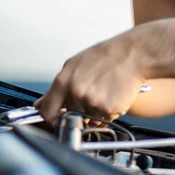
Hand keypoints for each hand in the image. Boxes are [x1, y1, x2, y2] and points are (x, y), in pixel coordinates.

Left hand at [33, 29, 147, 124]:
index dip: (52, 118)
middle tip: (92, 95)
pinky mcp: (108, 110)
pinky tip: (113, 94)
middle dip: (78, 111)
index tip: (57, 118)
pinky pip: (104, 119)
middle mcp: (75, 93)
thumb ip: (57, 87)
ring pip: (88, 119)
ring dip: (95, 111)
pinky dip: (109, 112)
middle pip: (71, 116)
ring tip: (104, 91)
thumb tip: (40, 104)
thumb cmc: (105, 56)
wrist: (133, 54)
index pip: (47, 112)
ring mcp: (91, 102)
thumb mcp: (74, 65)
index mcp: (63, 81)